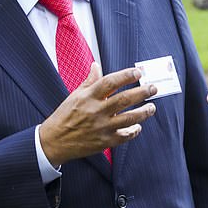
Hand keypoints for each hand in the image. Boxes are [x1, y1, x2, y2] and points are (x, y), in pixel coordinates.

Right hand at [40, 63, 156, 165]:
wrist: (54, 141)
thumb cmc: (65, 116)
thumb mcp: (75, 95)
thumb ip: (89, 81)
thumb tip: (96, 65)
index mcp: (88, 97)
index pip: (110, 82)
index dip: (126, 75)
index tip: (138, 72)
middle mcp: (96, 111)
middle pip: (124, 99)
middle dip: (142, 92)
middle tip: (153, 88)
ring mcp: (101, 127)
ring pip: (129, 118)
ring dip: (143, 112)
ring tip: (152, 107)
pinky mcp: (104, 142)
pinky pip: (124, 136)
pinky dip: (133, 131)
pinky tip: (138, 126)